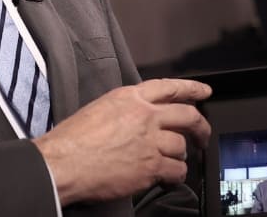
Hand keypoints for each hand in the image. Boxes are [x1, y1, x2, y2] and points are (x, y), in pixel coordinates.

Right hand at [32, 79, 211, 205]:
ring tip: (169, 164)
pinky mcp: (151, 165)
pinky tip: (167, 179)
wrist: (63, 163)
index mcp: (129, 98)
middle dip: (200, 127)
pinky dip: (175, 176)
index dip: (191, 88)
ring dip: (179, 157)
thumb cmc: (71, 140)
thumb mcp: (99, 109)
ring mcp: (150, 140)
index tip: (204, 91)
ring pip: (182, 146)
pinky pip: (177, 170)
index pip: (169, 87)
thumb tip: (140, 118)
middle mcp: (144, 115)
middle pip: (188, 115)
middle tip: (202, 135)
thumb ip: (125, 109)